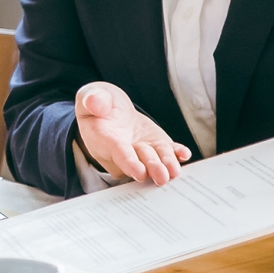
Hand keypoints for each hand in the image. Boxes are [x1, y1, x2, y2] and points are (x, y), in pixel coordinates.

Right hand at [74, 81, 190, 184]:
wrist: (111, 110)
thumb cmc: (98, 104)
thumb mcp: (90, 96)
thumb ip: (91, 99)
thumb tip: (95, 103)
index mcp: (103, 140)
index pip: (117, 153)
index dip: (128, 162)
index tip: (139, 172)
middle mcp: (124, 151)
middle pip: (140, 160)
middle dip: (151, 167)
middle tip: (162, 176)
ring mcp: (141, 150)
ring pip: (155, 158)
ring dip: (166, 164)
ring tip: (174, 171)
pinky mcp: (156, 146)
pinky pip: (167, 152)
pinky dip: (176, 153)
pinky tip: (183, 154)